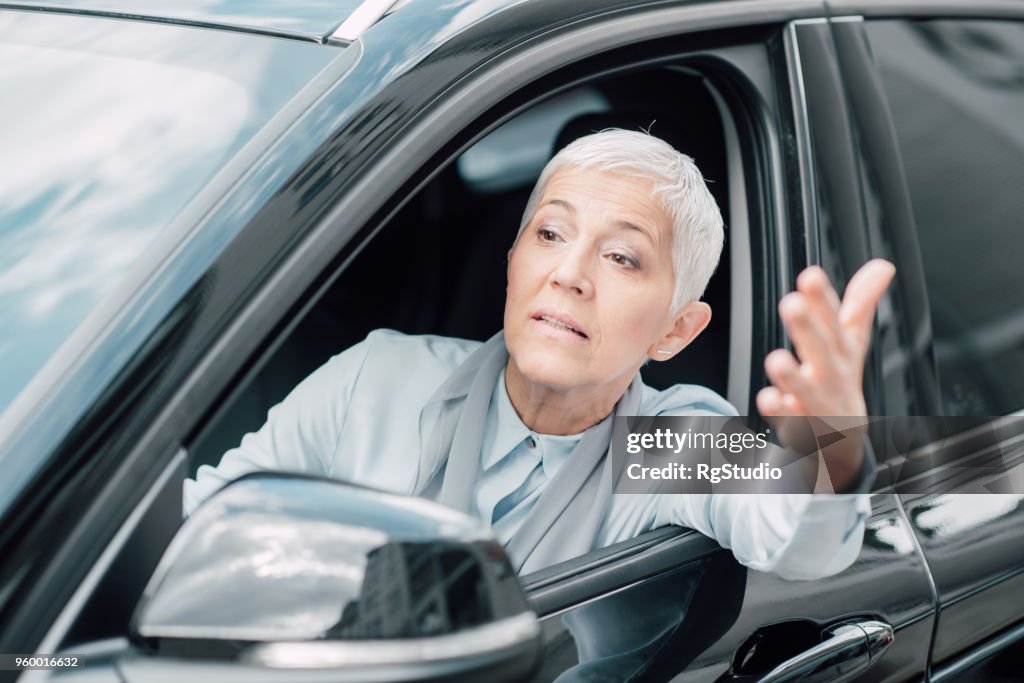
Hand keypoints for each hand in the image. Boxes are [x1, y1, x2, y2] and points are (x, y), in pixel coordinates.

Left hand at [756, 259, 895, 489]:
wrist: (842, 435)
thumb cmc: (840, 377)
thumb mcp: (853, 341)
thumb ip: (861, 303)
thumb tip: (883, 265)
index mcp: (841, 349)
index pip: (835, 320)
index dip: (823, 298)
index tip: (810, 275)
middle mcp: (830, 373)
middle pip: (822, 350)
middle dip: (808, 328)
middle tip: (792, 304)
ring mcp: (816, 400)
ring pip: (805, 388)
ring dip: (792, 375)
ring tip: (777, 360)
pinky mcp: (798, 424)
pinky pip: (788, 419)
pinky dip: (779, 411)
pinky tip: (767, 398)